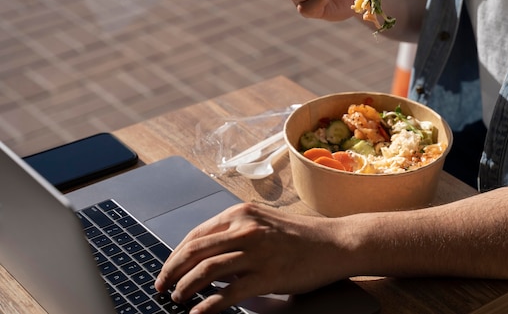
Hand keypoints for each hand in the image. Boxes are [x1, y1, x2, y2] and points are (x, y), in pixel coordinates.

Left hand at [154, 203, 350, 313]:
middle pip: (194, 251)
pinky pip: (229, 293)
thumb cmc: (300, 235)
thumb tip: (205, 255)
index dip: (175, 255)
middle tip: (162, 286)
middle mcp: (246, 229)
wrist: (335, 243)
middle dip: (171, 271)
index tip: (166, 269)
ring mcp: (257, 252)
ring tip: (177, 299)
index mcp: (241, 214)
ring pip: (206, 270)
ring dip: (185, 287)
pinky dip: (207, 305)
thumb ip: (236, 233)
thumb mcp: (264, 223)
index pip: (195, 235)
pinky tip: (197, 313)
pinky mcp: (268, 275)